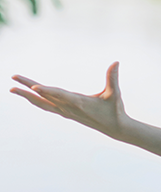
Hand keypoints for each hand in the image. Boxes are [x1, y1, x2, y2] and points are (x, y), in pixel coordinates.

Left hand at [10, 62, 132, 139]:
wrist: (115, 128)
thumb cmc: (115, 111)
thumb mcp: (115, 94)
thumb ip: (112, 77)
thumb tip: (116, 62)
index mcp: (79, 103)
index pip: (59, 95)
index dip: (46, 91)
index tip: (33, 87)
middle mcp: (69, 108)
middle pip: (44, 97)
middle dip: (27, 88)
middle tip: (13, 79)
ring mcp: (66, 111)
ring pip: (42, 103)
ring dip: (27, 96)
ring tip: (13, 89)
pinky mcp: (66, 113)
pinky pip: (46, 107)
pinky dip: (36, 101)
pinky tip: (30, 97)